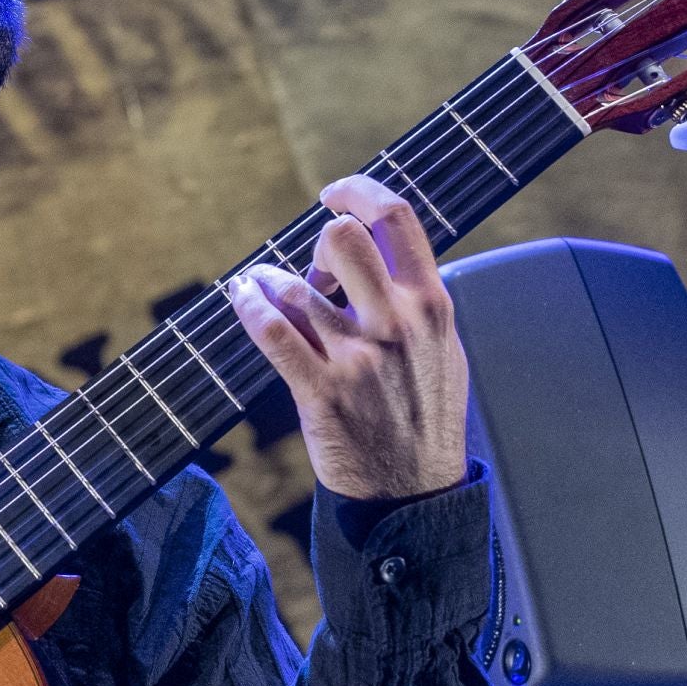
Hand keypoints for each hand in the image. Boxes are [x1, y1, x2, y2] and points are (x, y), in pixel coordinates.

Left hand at [225, 175, 468, 499]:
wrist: (415, 494)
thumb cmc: (425, 417)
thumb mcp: (444, 349)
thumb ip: (416, 299)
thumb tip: (381, 252)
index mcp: (432, 305)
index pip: (398, 219)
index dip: (358, 191)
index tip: (334, 193)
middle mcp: (398, 324)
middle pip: (341, 238)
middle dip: (316, 241)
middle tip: (311, 266)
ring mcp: (358, 358)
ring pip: (295, 287)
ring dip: (269, 280)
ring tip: (262, 287)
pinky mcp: (321, 391)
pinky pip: (272, 331)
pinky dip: (249, 305)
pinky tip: (242, 296)